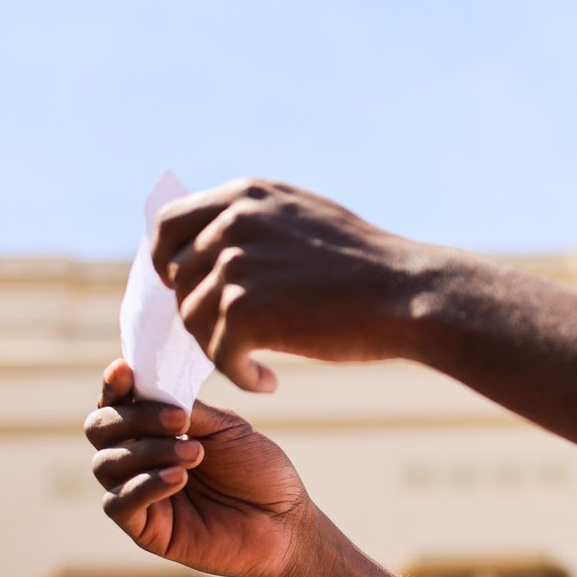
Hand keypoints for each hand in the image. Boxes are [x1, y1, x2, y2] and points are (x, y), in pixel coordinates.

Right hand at [84, 359, 317, 576]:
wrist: (285, 520)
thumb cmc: (258, 471)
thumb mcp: (226, 429)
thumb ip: (187, 410)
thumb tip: (149, 388)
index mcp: (156, 430)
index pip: (118, 404)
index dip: (116, 386)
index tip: (126, 369)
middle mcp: (139, 459)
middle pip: (100, 429)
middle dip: (135, 417)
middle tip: (180, 419)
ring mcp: (138, 494)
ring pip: (106, 464)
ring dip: (149, 451)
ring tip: (196, 453)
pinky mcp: (143, 529)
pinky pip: (118, 503)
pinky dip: (144, 485)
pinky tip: (178, 477)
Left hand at [150, 178, 431, 391]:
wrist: (411, 294)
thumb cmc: (369, 268)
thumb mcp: (306, 219)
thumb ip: (255, 222)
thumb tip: (206, 246)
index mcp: (246, 195)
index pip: (169, 224)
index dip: (165, 261)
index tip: (181, 287)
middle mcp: (234, 221)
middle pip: (178, 279)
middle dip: (199, 313)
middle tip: (233, 339)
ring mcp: (237, 264)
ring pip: (192, 319)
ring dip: (221, 348)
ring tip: (257, 363)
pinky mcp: (243, 310)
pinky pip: (217, 354)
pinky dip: (240, 375)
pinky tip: (268, 381)